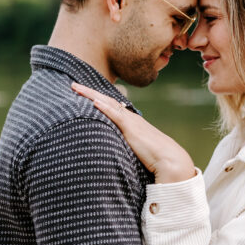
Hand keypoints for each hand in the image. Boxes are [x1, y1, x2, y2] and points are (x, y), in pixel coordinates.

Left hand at [71, 83, 195, 182]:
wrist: (170, 159)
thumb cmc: (156, 158)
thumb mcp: (139, 150)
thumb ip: (129, 147)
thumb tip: (120, 153)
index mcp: (132, 122)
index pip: (111, 106)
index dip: (97, 99)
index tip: (86, 94)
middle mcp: (130, 118)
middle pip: (106, 100)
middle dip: (89, 92)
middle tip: (74, 85)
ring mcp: (131, 122)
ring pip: (107, 103)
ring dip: (91, 95)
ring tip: (76, 87)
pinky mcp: (131, 129)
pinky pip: (115, 115)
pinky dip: (104, 107)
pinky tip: (94, 101)